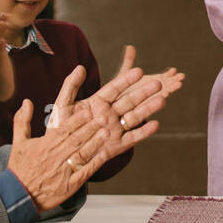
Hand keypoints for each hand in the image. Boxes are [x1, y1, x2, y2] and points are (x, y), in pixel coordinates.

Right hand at [0, 13, 16, 101]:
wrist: (0, 91)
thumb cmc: (3, 75)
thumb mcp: (3, 60)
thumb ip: (3, 51)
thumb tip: (4, 42)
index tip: (1, 14)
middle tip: (1, 13)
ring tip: (2, 22)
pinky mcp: (0, 66)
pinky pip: (0, 55)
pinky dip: (1, 47)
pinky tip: (4, 40)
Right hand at [7, 99, 116, 210]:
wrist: (17, 195)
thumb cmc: (19, 168)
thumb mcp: (18, 142)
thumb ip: (22, 120)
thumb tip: (27, 102)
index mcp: (46, 145)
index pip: (64, 129)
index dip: (78, 120)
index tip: (88, 111)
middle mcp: (56, 156)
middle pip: (76, 139)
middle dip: (91, 127)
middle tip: (104, 117)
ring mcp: (64, 171)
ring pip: (82, 153)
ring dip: (95, 142)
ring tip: (107, 132)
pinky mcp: (69, 185)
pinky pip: (84, 172)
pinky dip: (94, 163)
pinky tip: (104, 155)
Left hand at [48, 45, 184, 160]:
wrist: (61, 155)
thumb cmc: (61, 129)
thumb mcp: (62, 105)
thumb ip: (70, 86)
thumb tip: (80, 67)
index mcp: (98, 102)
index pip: (114, 88)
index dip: (126, 80)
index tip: (139, 71)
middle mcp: (110, 114)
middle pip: (129, 100)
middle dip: (143, 92)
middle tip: (157, 83)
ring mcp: (115, 128)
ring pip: (135, 116)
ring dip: (148, 108)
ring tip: (162, 100)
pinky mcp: (118, 144)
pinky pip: (133, 137)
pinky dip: (144, 132)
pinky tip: (155, 125)